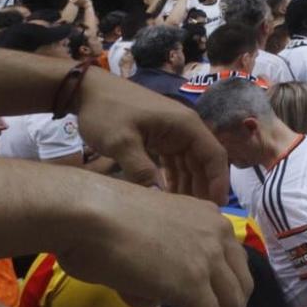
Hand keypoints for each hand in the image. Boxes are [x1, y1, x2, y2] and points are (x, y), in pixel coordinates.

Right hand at [56, 181, 251, 306]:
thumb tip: (154, 300)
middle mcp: (219, 233)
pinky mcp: (195, 283)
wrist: (83, 216)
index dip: (224, 295)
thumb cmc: (95, 224)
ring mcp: (211, 257)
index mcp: (208, 217)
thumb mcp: (142, 244)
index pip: (231, 263)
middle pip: (239, 286)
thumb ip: (158, 270)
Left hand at [75, 69, 229, 201]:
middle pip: (204, 161)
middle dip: (203, 187)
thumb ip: (140, 170)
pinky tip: (169, 196)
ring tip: (184, 210)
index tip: (216, 206)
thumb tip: (157, 198)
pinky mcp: (159, 138)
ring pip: (190, 163)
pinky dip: (174, 178)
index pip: (214, 155)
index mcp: (185, 125)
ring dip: (189, 185)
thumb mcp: (121, 142)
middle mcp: (185, 129)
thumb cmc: (107, 111)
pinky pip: (175, 161)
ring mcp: (172, 133)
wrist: (88, 91)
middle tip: (197, 215)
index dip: (219, 181)